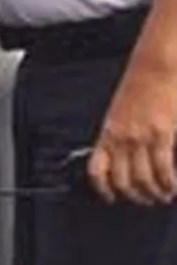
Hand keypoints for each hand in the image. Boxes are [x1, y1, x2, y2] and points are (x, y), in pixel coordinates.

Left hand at [88, 62, 176, 204]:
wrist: (157, 64)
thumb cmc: (141, 83)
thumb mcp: (120, 112)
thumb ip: (120, 134)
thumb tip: (125, 154)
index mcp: (108, 133)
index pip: (96, 170)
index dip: (102, 189)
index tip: (111, 198)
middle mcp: (121, 138)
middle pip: (123, 180)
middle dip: (135, 196)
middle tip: (147, 200)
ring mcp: (141, 137)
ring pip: (144, 179)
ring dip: (155, 193)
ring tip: (163, 195)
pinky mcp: (162, 133)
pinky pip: (163, 168)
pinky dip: (169, 182)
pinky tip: (173, 186)